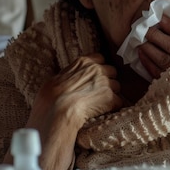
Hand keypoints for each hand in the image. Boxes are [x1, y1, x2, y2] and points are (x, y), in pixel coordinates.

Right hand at [25, 53, 122, 169]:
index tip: (95, 76)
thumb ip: (70, 74)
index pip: (100, 58)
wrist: (58, 109)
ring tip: (100, 104)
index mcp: (84, 61)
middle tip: (99, 92)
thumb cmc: (51, 95)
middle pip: (112, 71)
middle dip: (108, 80)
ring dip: (111, 94)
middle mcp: (97, 69)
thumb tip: (69, 78)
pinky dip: (113, 107)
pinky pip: (118, 102)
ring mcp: (106, 83)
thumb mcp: (57, 77)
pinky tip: (103, 112)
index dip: (99, 67)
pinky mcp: (111, 97)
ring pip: (117, 87)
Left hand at [137, 15, 169, 79]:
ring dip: (149, 47)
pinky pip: (156, 71)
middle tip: (145, 27)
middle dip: (156, 35)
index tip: (161, 18)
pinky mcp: (168, 84)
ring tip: (140, 39)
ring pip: (163, 58)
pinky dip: (147, 61)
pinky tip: (140, 53)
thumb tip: (166, 23)